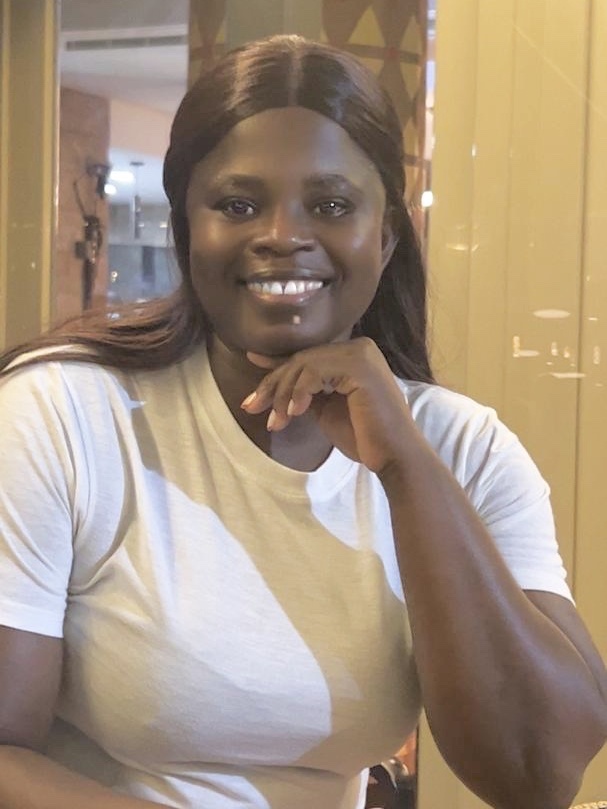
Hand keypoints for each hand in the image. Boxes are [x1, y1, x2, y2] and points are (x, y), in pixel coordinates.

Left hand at [241, 337, 413, 473]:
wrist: (393, 456)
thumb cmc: (363, 436)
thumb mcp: (324, 408)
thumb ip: (302, 390)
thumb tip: (272, 376)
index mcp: (353, 354)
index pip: (306, 358)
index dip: (275, 366)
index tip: (249, 363)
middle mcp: (359, 347)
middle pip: (301, 360)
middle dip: (273, 385)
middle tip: (252, 407)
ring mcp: (361, 354)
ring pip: (304, 365)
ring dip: (283, 394)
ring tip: (277, 422)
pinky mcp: (360, 367)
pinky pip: (315, 372)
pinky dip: (300, 392)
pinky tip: (294, 413)